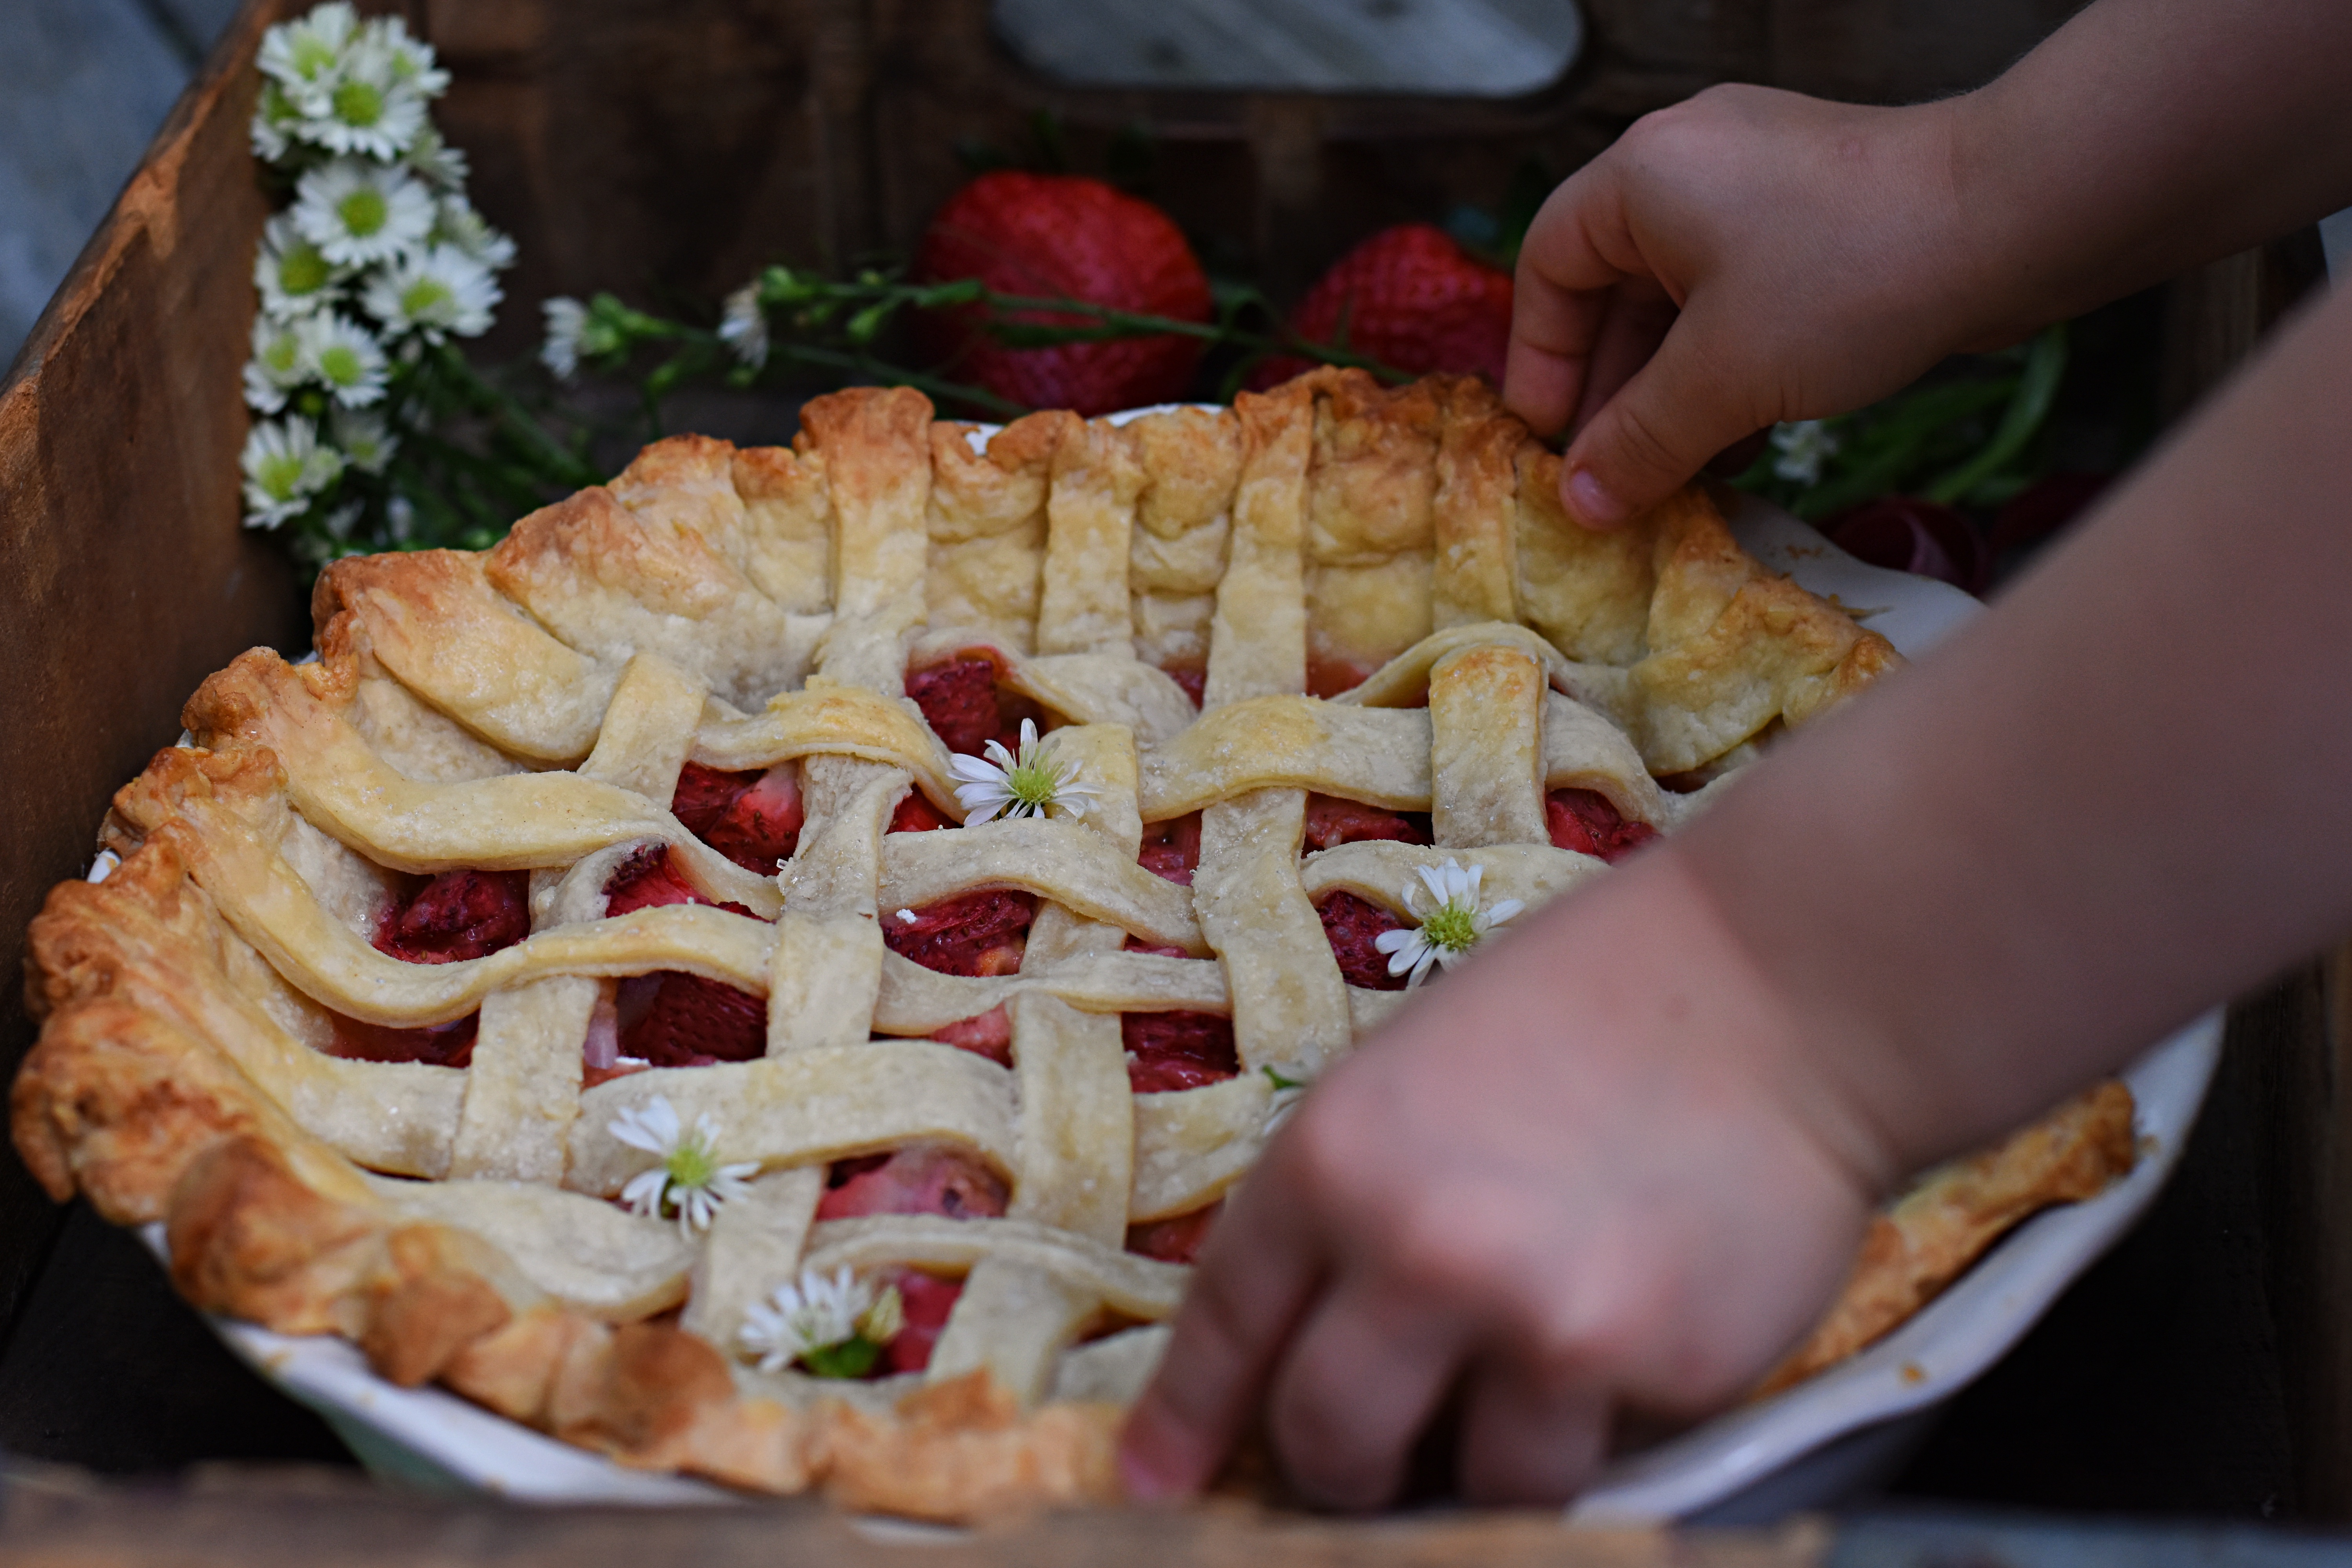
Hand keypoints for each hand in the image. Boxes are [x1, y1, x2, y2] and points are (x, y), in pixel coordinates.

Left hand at [1117, 852, 1887, 1507]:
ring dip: (1488, 1462)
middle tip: (1381, 1453)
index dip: (1187, 1420)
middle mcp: (1415, 1250)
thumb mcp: (1411, 1077)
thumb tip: (1315, 1338)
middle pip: (1330, 1443)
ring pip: (1475, 1488)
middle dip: (1346, 1466)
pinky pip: (1599, 1459)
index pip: (1227, 1327)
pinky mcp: (1654, 1373)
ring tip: (1533, 1378)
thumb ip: (1353, 1206)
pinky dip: (1601, 1426)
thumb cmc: (1584, 1007)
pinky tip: (1634, 1328)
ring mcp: (1538, 1323)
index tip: (1157, 1487)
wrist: (1774, 985)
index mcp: (1332, 1160)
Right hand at [1504, 86, 1989, 528]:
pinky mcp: (1821, 217)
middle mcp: (1691, 165)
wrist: (2016, 218)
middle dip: (1614, 394)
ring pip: (1684, 304)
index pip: (1549, 264)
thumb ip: (1641, 443)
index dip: (1541, 358)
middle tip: (1613, 479)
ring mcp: (1761, 187)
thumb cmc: (1848, 279)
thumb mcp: (1722, 377)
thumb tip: (1580, 505)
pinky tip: (1742, 444)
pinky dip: (1731, 370)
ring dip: (1674, 395)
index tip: (1552, 438)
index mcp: (1642, 175)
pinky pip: (1744, 301)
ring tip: (1676, 476)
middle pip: (1614, 290)